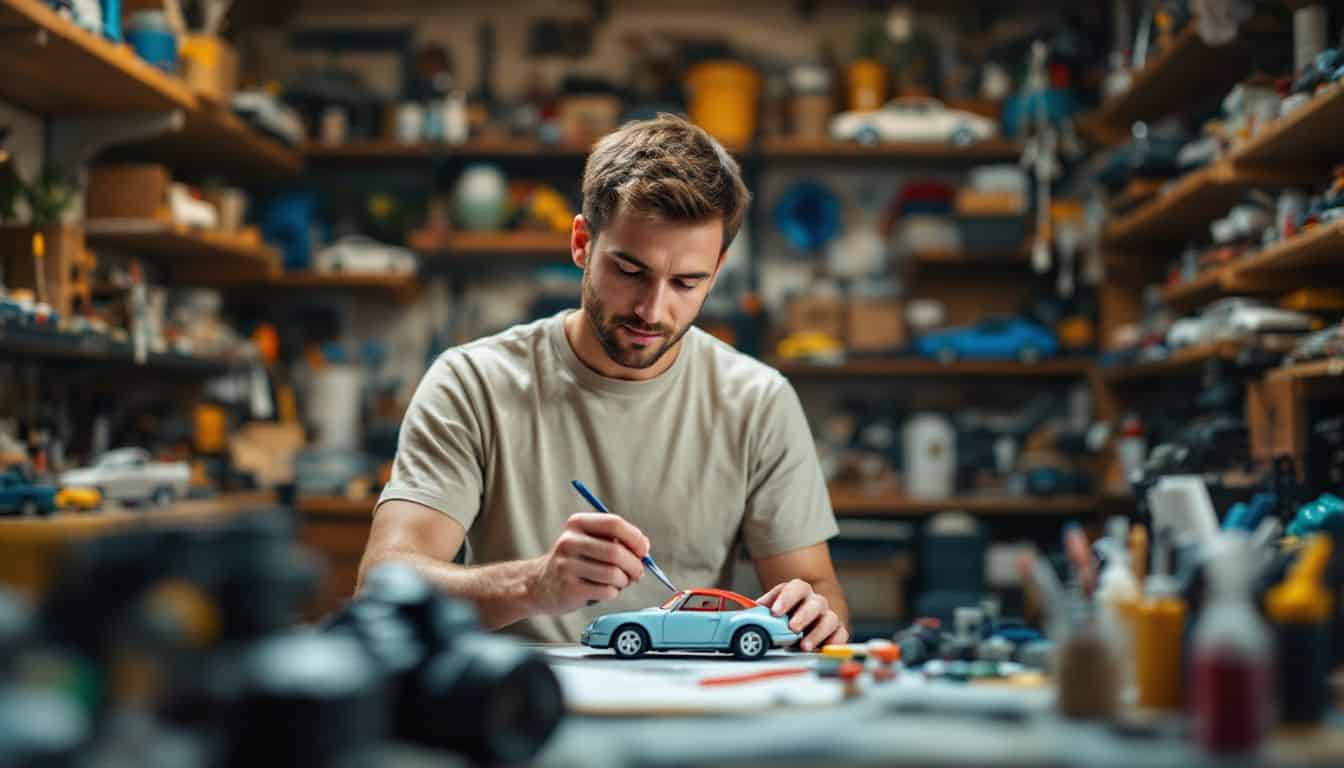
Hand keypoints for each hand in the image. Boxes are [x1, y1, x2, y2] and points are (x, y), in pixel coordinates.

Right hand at [527, 513, 649, 614]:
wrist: (539, 585)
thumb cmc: (575, 562)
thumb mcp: (591, 542)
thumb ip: (618, 541)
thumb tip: (644, 548)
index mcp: (577, 523)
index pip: (614, 524)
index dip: (635, 538)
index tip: (643, 551)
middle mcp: (569, 541)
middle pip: (616, 551)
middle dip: (634, 565)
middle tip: (637, 573)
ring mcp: (567, 565)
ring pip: (613, 574)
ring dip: (624, 581)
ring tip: (619, 582)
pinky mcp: (569, 588)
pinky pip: (606, 591)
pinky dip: (613, 593)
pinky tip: (604, 590)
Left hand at [758, 578, 847, 651]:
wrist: (809, 619)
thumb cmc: (787, 615)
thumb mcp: (773, 611)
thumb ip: (762, 611)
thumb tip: (745, 614)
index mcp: (800, 592)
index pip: (796, 587)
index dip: (786, 598)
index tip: (775, 611)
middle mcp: (816, 602)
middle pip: (815, 603)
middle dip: (803, 615)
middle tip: (792, 627)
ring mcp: (828, 616)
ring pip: (829, 619)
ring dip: (817, 632)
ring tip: (804, 646)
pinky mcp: (838, 632)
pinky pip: (841, 635)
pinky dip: (834, 642)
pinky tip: (823, 649)